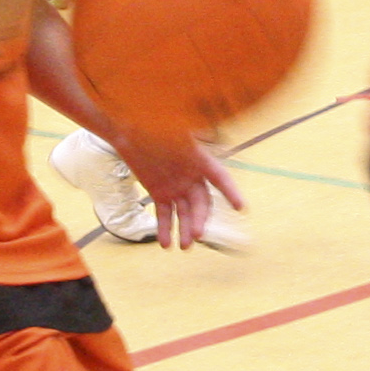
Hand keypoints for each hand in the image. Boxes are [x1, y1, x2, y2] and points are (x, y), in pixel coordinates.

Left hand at [115, 131, 244, 249]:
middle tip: (197, 234)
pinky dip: (165, 229)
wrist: (128, 129)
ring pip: (184, 213)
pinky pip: (164, 214)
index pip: (220, 178)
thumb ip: (190, 134)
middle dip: (200, 219)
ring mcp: (176, 187)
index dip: (231, 192)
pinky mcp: (159, 193)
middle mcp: (192, 177)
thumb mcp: (173, 128)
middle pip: (201, 203)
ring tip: (184, 246)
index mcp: (199, 160)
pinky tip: (166, 244)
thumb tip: (206, 133)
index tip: (241, 207)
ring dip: (185, 230)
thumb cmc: (153, 123)